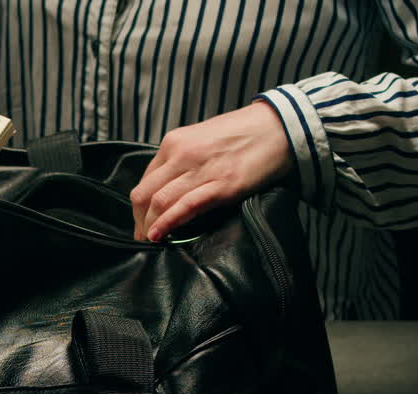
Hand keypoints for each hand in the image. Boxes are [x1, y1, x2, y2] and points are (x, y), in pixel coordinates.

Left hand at [130, 102, 293, 241]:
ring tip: (149, 242)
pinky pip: (184, 207)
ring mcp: (200, 169)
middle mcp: (181, 154)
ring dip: (148, 226)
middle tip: (141, 238)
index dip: (139, 206)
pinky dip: (166, 223)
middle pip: (144, 194)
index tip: (141, 222)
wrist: (279, 126)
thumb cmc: (243, 135)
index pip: (145, 180)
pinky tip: (158, 235)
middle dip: (139, 220)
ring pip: (158, 202)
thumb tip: (169, 188)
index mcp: (174, 143)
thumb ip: (182, 161)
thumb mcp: (202, 141)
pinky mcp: (221, 185)